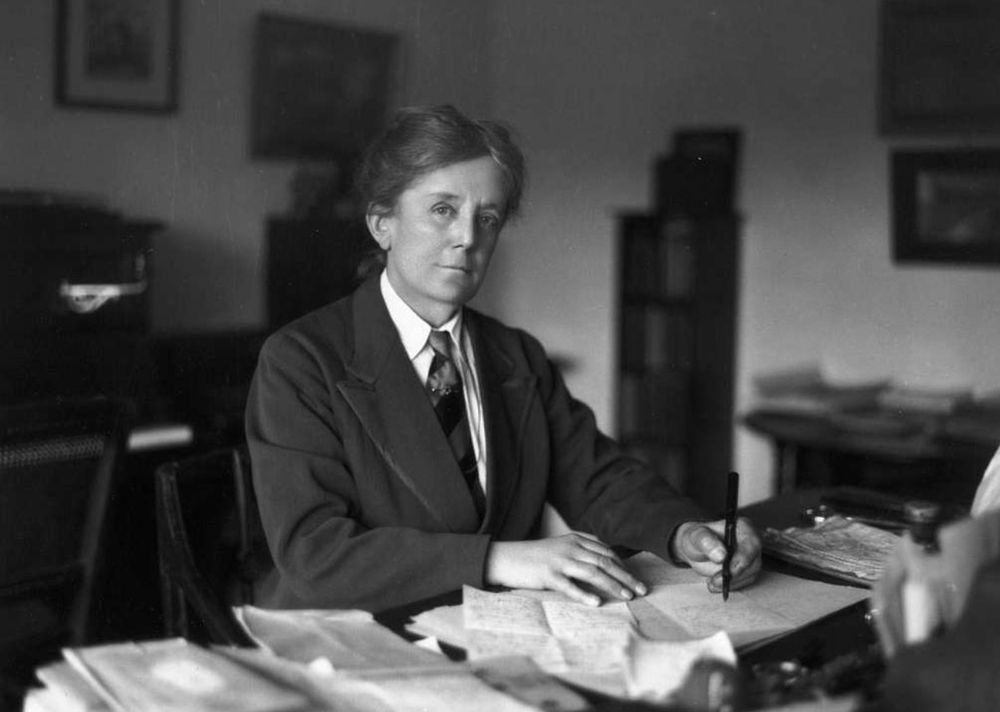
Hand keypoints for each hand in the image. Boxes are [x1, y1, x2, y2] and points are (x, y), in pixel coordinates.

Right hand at [484, 532, 647, 606]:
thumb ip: (580, 553)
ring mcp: (559, 561)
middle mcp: (570, 548)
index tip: (635, 579)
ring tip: (627, 596)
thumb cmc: (534, 556)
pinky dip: (584, 594)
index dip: (623, 565)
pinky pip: (569, 586)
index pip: (606, 552)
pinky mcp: (547, 575)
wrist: (505, 557)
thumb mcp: (560, 548)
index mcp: (575, 540)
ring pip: (592, 572)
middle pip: (604, 562)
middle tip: (641, 590)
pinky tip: (596, 603)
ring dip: (612, 585)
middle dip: (626, 576)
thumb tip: (604, 566)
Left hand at [671, 517, 761, 592]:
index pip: (751, 543)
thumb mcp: (695, 536)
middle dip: (735, 575)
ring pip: (750, 575)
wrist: (694, 549)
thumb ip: (706, 541)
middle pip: (753, 562)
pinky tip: (715, 585)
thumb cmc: (696, 537)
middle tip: (715, 581)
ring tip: (711, 583)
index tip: (729, 570)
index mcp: (742, 527)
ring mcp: (750, 557)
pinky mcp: (746, 570)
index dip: (743, 558)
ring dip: (731, 583)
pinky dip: (730, 586)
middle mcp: (750, 542)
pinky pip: (743, 582)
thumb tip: (721, 555)